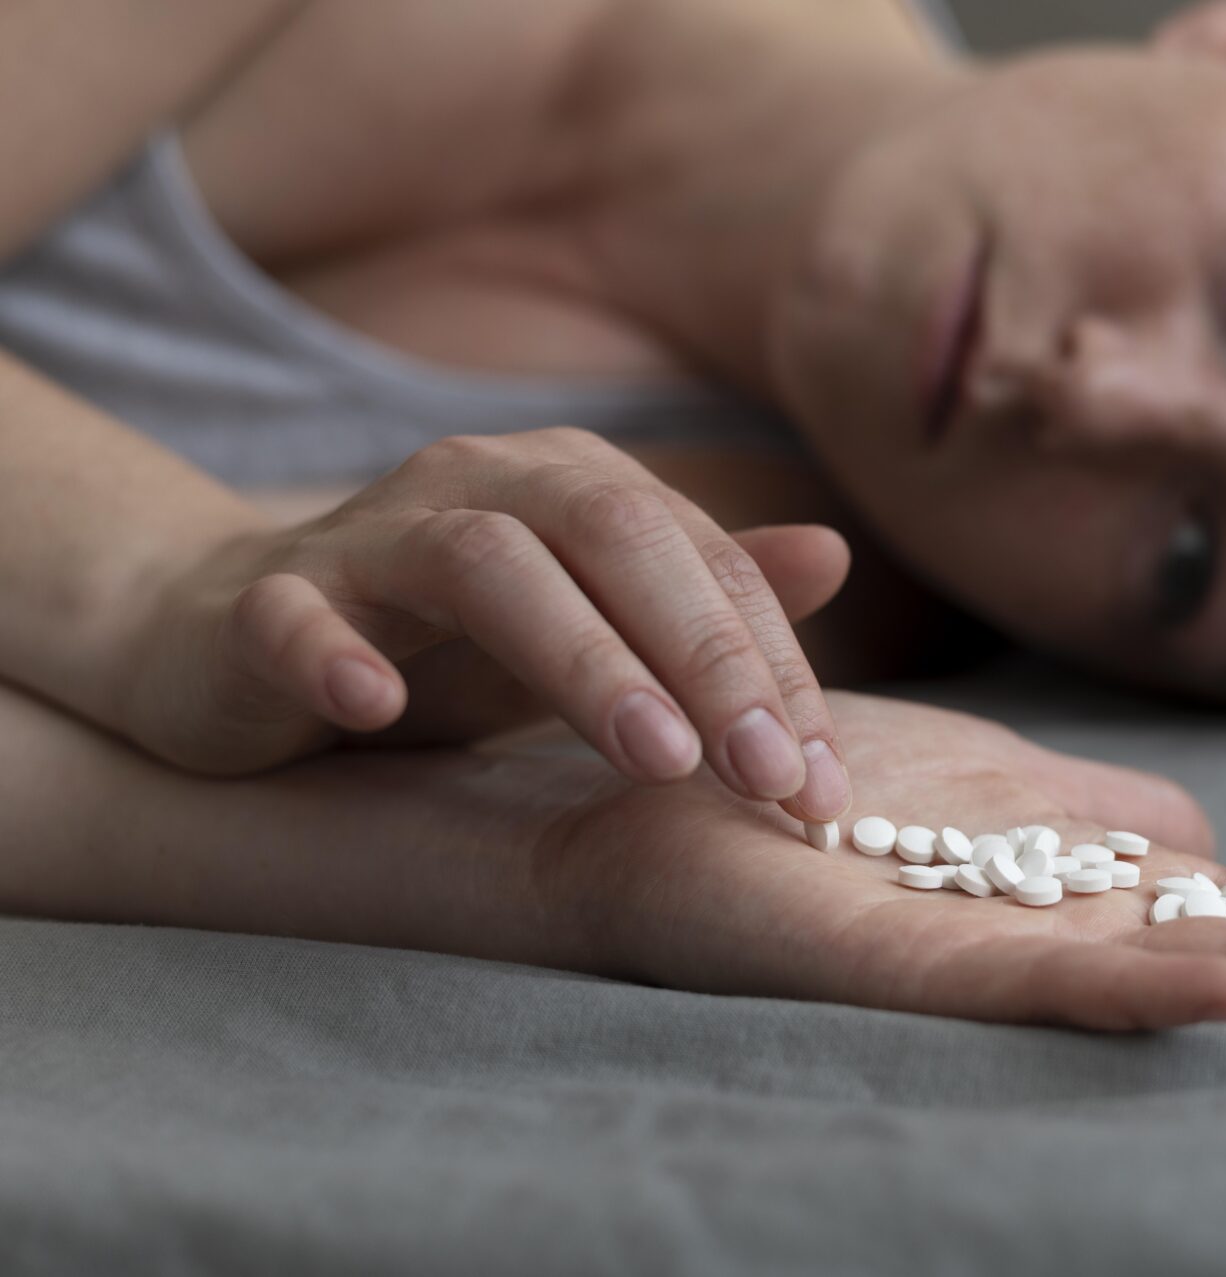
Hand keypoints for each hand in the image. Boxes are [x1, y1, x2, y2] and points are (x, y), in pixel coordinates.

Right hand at [116, 427, 853, 820]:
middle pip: (614, 538)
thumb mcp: (592, 627)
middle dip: (706, 658)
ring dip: (578, 657)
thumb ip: (701, 599)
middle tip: (768, 778)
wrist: (232, 638)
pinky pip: (293, 616)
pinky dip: (334, 654)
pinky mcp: (261, 602)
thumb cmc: (442, 643)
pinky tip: (377, 710)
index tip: (824, 790)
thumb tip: (836, 555)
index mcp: (577, 489)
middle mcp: (483, 486)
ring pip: (483, 564)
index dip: (776, 672)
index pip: (705, 566)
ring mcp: (368, 536)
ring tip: (655, 759)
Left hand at [549, 693, 1225, 1027]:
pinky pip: (1034, 987)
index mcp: (1099, 888)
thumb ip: (1094, 812)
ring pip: (1201, 972)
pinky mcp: (902, 966)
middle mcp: (1072, 935)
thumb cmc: (810, 788)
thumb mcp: (986, 783)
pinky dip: (1141, 989)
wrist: (637, 798)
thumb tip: (1201, 835)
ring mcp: (997, 959)